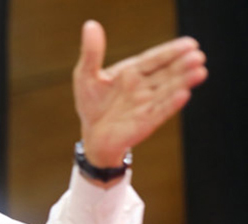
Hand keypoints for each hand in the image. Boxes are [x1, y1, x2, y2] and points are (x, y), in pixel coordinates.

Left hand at [73, 20, 207, 167]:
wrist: (93, 135)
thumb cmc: (91, 104)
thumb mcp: (86, 76)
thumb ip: (91, 53)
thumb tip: (91, 25)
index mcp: (132, 72)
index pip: (154, 59)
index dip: (170, 52)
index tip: (189, 44)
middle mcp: (144, 86)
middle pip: (166, 73)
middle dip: (182, 65)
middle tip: (198, 56)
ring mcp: (147, 104)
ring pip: (168, 90)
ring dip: (183, 81)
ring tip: (200, 71)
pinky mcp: (147, 121)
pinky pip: (161, 110)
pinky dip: (171, 103)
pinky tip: (184, 94)